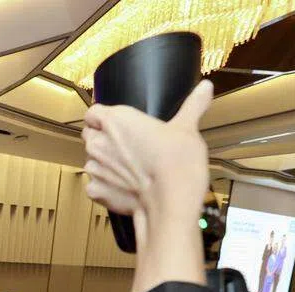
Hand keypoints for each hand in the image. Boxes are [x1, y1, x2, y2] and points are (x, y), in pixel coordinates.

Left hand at [82, 80, 211, 221]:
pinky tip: (123, 187)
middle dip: (102, 139)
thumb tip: (204, 88)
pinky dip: (104, 187)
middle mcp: (99, 142)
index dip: (101, 117)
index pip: (93, 112)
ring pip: (90, 161)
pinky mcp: (95, 191)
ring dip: (103, 164)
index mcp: (115, 120)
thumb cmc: (176, 162)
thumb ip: (193, 105)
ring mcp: (94, 168)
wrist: (171, 200)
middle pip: (89, 136)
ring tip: (127, 168)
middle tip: (124, 146)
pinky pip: (93, 186)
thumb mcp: (187, 127)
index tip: (113, 123)